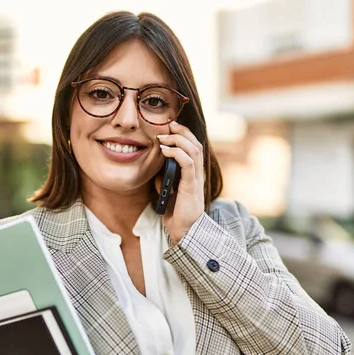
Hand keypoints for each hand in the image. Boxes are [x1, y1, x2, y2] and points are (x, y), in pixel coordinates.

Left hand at [157, 120, 204, 243]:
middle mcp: (196, 173)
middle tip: (168, 124)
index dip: (183, 134)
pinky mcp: (191, 186)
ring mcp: (195, 179)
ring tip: (164, 136)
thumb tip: (156, 169)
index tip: (170, 126)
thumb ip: (164, 178)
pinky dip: (177, 153)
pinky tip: (165, 151)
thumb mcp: (167, 191)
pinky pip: (188, 163)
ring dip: (178, 140)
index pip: (192, 147)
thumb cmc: (176, 212)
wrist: (185, 230)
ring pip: (193, 150)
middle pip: (194, 143)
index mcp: (192, 173)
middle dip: (182, 131)